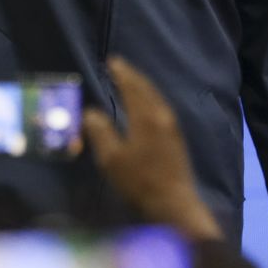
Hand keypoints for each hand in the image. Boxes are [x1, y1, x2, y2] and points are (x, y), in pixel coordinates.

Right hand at [82, 57, 221, 240]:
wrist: (174, 205)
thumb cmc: (139, 181)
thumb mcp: (112, 159)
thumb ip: (100, 132)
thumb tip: (91, 112)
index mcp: (146, 117)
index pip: (133, 88)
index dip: (122, 74)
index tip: (113, 62)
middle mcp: (162, 117)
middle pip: (147, 90)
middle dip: (133, 76)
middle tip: (121, 66)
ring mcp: (172, 128)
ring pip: (157, 99)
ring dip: (143, 87)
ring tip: (132, 81)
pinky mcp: (176, 140)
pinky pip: (161, 108)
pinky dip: (151, 99)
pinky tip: (147, 106)